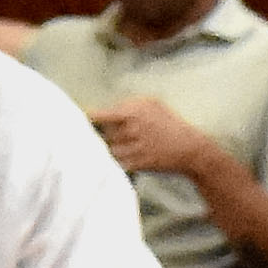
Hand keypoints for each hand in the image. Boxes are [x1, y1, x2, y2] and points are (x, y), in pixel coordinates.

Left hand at [90, 98, 232, 182]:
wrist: (190, 148)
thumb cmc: (170, 123)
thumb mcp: (153, 103)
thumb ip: (129, 104)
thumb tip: (107, 109)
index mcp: (134, 111)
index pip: (102, 115)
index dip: (88, 119)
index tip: (77, 119)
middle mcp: (133, 129)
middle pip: (102, 134)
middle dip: (98, 136)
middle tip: (91, 136)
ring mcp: (135, 147)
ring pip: (108, 150)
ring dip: (105, 150)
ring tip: (105, 148)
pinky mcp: (139, 163)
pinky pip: (117, 163)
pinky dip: (113, 162)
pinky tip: (114, 160)